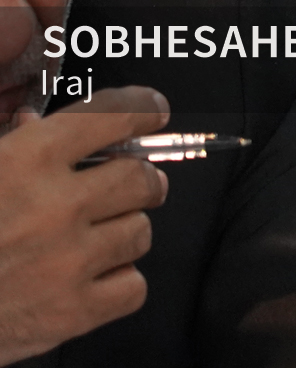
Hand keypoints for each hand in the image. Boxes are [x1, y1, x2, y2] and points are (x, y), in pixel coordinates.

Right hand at [0, 87, 170, 363]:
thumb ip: (4, 143)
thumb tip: (34, 120)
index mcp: (24, 161)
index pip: (113, 118)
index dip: (141, 111)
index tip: (151, 112)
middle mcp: (55, 207)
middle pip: (142, 179)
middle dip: (138, 180)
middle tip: (125, 185)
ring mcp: (69, 262)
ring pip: (140, 232)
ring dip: (121, 232)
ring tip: (86, 238)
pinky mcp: (73, 313)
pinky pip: (133, 286)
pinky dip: (117, 282)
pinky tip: (86, 277)